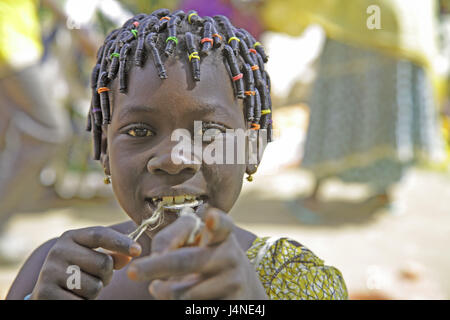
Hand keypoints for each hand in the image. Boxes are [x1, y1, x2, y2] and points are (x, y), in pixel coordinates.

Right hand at [31, 226, 141, 298]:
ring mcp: (49, 272)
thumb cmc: (76, 272)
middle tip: (94, 278)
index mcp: (70, 237)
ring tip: (80, 289)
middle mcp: (58, 251)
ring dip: (94, 291)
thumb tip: (132, 254)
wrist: (46, 293)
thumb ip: (113, 254)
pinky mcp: (45, 293)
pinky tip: (72, 298)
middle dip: (107, 275)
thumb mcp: (92, 258)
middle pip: (103, 263)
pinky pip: (81, 301)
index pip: (100, 235)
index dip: (121, 242)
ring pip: (95, 286)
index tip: (138, 250)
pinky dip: (83, 302)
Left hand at [127, 207, 267, 299]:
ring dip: (163, 291)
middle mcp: (230, 255)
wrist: (241, 289)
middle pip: (186, 261)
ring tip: (162, 287)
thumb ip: (169, 238)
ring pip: (182, 293)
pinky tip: (182, 300)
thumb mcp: (195, 241)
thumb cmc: (206, 257)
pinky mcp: (231, 305)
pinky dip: (176, 305)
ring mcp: (233, 282)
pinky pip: (191, 309)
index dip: (216, 222)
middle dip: (156, 267)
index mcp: (222, 234)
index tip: (211, 218)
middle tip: (132, 272)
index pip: (222, 224)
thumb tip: (154, 259)